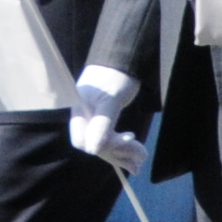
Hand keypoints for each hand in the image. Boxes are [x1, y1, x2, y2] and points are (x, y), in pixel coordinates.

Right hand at [66, 62, 147, 177]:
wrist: (122, 62)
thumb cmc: (116, 76)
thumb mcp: (111, 99)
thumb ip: (102, 123)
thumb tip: (92, 150)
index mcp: (80, 113)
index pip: (82, 141)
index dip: (103, 146)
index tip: (127, 138)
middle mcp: (84, 119)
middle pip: (95, 146)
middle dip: (117, 153)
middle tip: (140, 156)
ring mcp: (94, 121)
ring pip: (104, 146)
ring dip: (123, 154)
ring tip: (142, 159)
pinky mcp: (104, 122)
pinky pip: (110, 141)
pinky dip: (123, 149)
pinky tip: (137, 155)